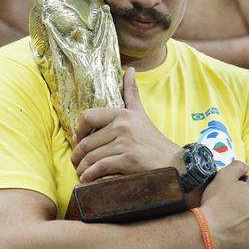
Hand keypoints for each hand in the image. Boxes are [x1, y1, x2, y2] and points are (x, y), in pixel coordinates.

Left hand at [71, 68, 183, 182]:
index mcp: (123, 114)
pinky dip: (90, 176)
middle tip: (76, 163)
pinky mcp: (127, 160)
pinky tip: (89, 179)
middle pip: (87, 142)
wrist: (172, 161)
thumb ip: (131, 92)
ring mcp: (125, 143)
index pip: (88, 116)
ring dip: (82, 168)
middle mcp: (122, 126)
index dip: (78, 130)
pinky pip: (100, 168)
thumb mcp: (140, 113)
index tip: (78, 140)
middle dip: (78, 156)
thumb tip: (129, 69)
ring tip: (82, 173)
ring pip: (91, 157)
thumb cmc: (152, 139)